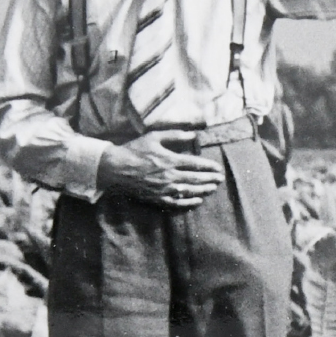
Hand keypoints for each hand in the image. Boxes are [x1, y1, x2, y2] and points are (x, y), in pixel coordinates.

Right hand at [96, 131, 223, 207]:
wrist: (115, 168)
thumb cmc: (134, 150)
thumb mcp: (154, 137)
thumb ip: (175, 135)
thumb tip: (194, 134)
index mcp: (170, 160)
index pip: (196, 164)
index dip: (209, 167)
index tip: (218, 168)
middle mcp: (169, 176)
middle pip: (196, 178)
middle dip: (210, 179)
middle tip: (220, 179)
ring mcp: (164, 189)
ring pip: (189, 191)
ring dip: (204, 190)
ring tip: (213, 188)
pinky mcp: (157, 198)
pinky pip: (177, 203)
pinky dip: (189, 202)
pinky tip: (198, 201)